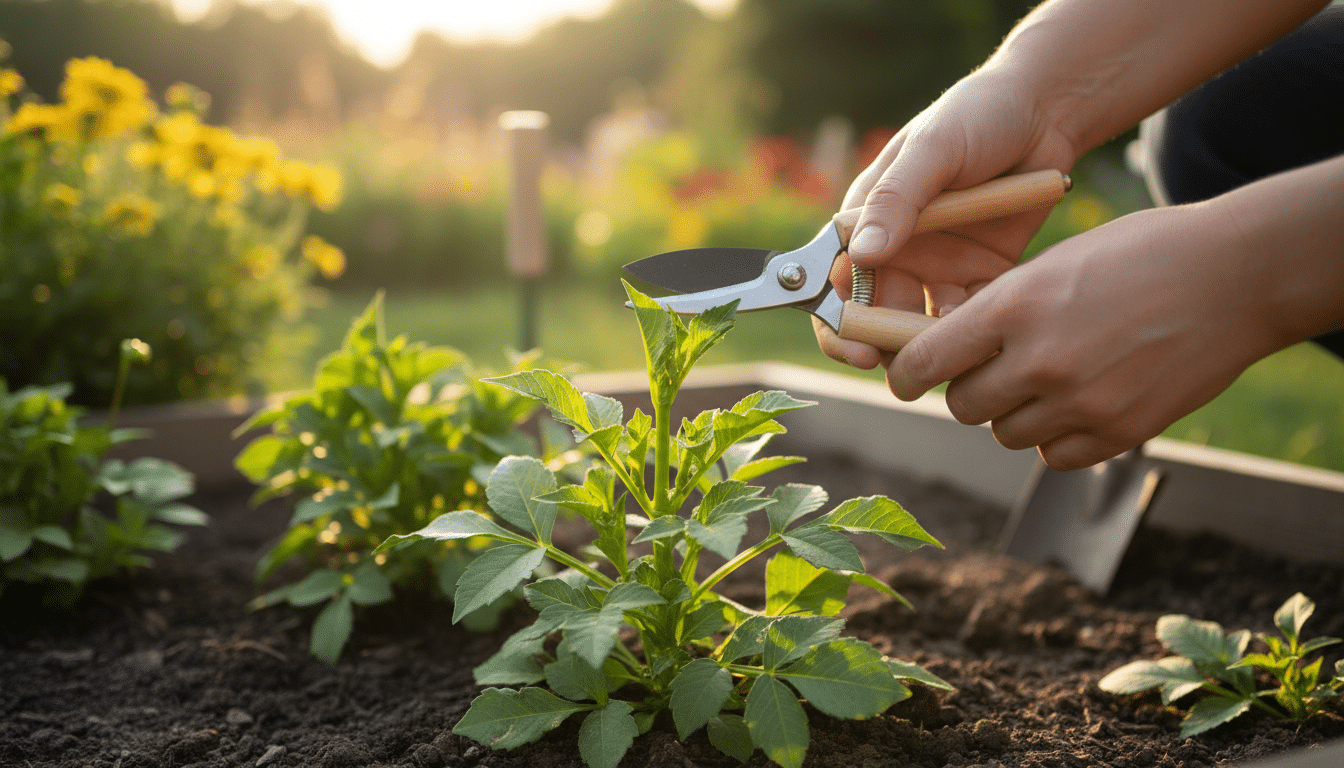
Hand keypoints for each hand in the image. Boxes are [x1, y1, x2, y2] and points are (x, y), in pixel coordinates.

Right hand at [814, 66, 1076, 369]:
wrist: (1046, 109)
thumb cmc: (977, 115)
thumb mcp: (933, 149)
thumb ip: (897, 199)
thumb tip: (861, 254)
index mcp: (867, 220)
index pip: (834, 282)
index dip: (837, 324)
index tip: (859, 350)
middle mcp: (895, 250)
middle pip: (874, 317)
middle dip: (888, 347)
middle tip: (913, 368)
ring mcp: (937, 266)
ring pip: (920, 326)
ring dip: (932, 346)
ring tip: (959, 354)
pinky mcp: (979, 275)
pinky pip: (970, 317)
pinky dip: (975, 332)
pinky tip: (993, 331)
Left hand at [884, 201, 1285, 469]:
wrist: (1236, 275)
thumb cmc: (1140, 254)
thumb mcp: (1053, 264)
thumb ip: (998, 311)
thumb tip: (947, 351)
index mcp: (1014, 306)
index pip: (925, 362)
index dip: (907, 374)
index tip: (906, 378)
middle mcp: (1039, 360)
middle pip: (963, 406)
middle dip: (969, 390)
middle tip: (993, 370)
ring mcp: (1081, 403)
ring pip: (1006, 434)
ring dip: (1014, 414)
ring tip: (1048, 378)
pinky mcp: (1120, 433)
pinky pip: (1055, 455)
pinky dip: (1057, 437)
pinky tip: (1080, 402)